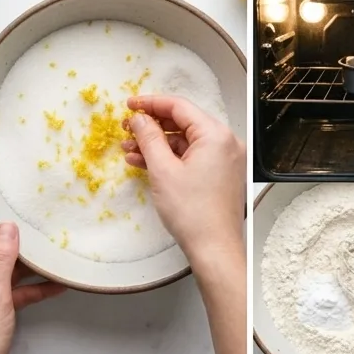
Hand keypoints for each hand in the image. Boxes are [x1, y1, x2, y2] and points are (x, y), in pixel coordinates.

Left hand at [0, 210, 65, 353]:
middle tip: (33, 215)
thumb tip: (7, 228)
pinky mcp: (2, 306)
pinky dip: (38, 287)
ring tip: (52, 248)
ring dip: (33, 262)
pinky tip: (56, 282)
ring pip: (13, 268)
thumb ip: (1, 261)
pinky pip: (22, 290)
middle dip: (16, 234)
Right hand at [122, 95, 245, 261]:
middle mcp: (225, 143)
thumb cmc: (194, 215)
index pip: (179, 107)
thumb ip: (149, 138)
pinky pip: (192, 159)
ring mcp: (224, 160)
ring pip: (185, 143)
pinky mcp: (220, 176)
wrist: (214, 249)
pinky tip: (147, 163)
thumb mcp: (163, 171)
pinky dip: (171, 160)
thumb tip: (139, 119)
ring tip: (130, 150)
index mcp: (215, 135)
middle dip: (152, 128)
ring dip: (157, 146)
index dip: (151, 103)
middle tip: (127, 130)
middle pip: (182, 124)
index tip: (130, 105)